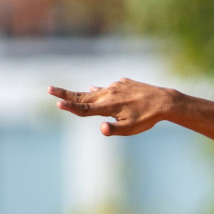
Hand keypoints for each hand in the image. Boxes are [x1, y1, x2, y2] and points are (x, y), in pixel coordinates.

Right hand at [50, 78, 175, 135]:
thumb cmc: (147, 118)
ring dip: (82, 93)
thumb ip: (113, 129)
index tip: (56, 103)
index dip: (70, 107)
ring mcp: (116, 86)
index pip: (84, 108)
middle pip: (83, 95)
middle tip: (49, 89)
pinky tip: (95, 89)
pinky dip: (99, 90)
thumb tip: (100, 129)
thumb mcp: (130, 128)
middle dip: (65, 94)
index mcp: (108, 106)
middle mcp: (109, 93)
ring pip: (95, 91)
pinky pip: (108, 88)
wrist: (164, 100)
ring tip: (68, 93)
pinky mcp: (123, 83)